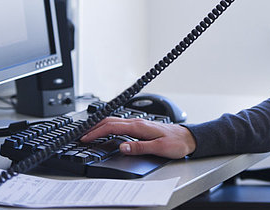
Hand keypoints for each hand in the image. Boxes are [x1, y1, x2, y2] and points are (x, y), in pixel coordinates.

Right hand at [80, 117, 196, 158]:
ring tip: (90, 133)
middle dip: (94, 127)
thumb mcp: (159, 148)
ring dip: (101, 126)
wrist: (188, 138)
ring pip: (115, 121)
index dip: (96, 132)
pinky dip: (110, 127)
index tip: (85, 138)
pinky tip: (107, 132)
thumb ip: (140, 147)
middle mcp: (138, 122)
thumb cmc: (176, 143)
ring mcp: (139, 123)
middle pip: (111, 121)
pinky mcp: (141, 127)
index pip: (112, 127)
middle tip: (81, 134)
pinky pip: (121, 124)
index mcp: (139, 126)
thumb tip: (122, 147)